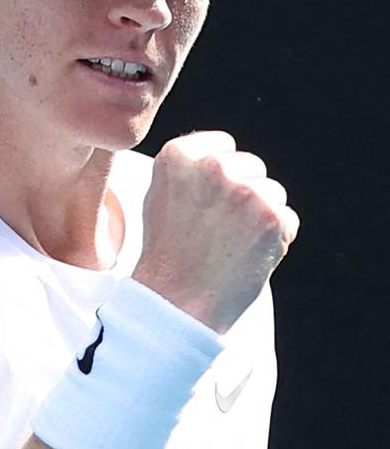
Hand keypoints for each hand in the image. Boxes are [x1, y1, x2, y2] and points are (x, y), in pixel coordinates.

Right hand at [132, 131, 299, 333]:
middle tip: (218, 230)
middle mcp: (211, 166)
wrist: (178, 302)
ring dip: (261, 217)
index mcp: (178, 156)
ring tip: (229, 245)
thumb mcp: (161, 196)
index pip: (223, 145)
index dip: (221, 176)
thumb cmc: (168, 254)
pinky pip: (287, 219)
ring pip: (273, 192)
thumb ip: (189, 168)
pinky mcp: (272, 217)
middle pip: (252, 166)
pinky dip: (275, 240)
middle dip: (243, 194)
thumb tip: (221, 153)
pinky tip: (247, 256)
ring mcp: (243, 191)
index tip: (205, 204)